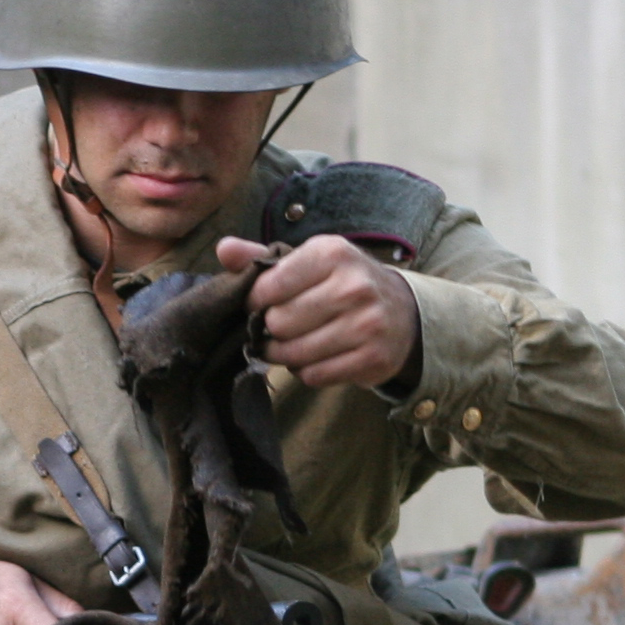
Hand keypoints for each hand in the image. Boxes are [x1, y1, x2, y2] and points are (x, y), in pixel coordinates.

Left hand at [219, 233, 422, 392]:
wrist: (401, 311)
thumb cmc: (341, 283)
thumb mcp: (308, 261)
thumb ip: (262, 256)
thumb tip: (223, 248)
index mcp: (332, 253)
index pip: (268, 286)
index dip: (255, 301)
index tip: (262, 303)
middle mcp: (353, 286)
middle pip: (278, 323)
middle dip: (271, 330)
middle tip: (280, 326)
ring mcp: (367, 324)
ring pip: (294, 353)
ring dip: (285, 354)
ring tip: (294, 343)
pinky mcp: (372, 358)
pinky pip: (314, 375)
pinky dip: (307, 371)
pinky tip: (316, 356)